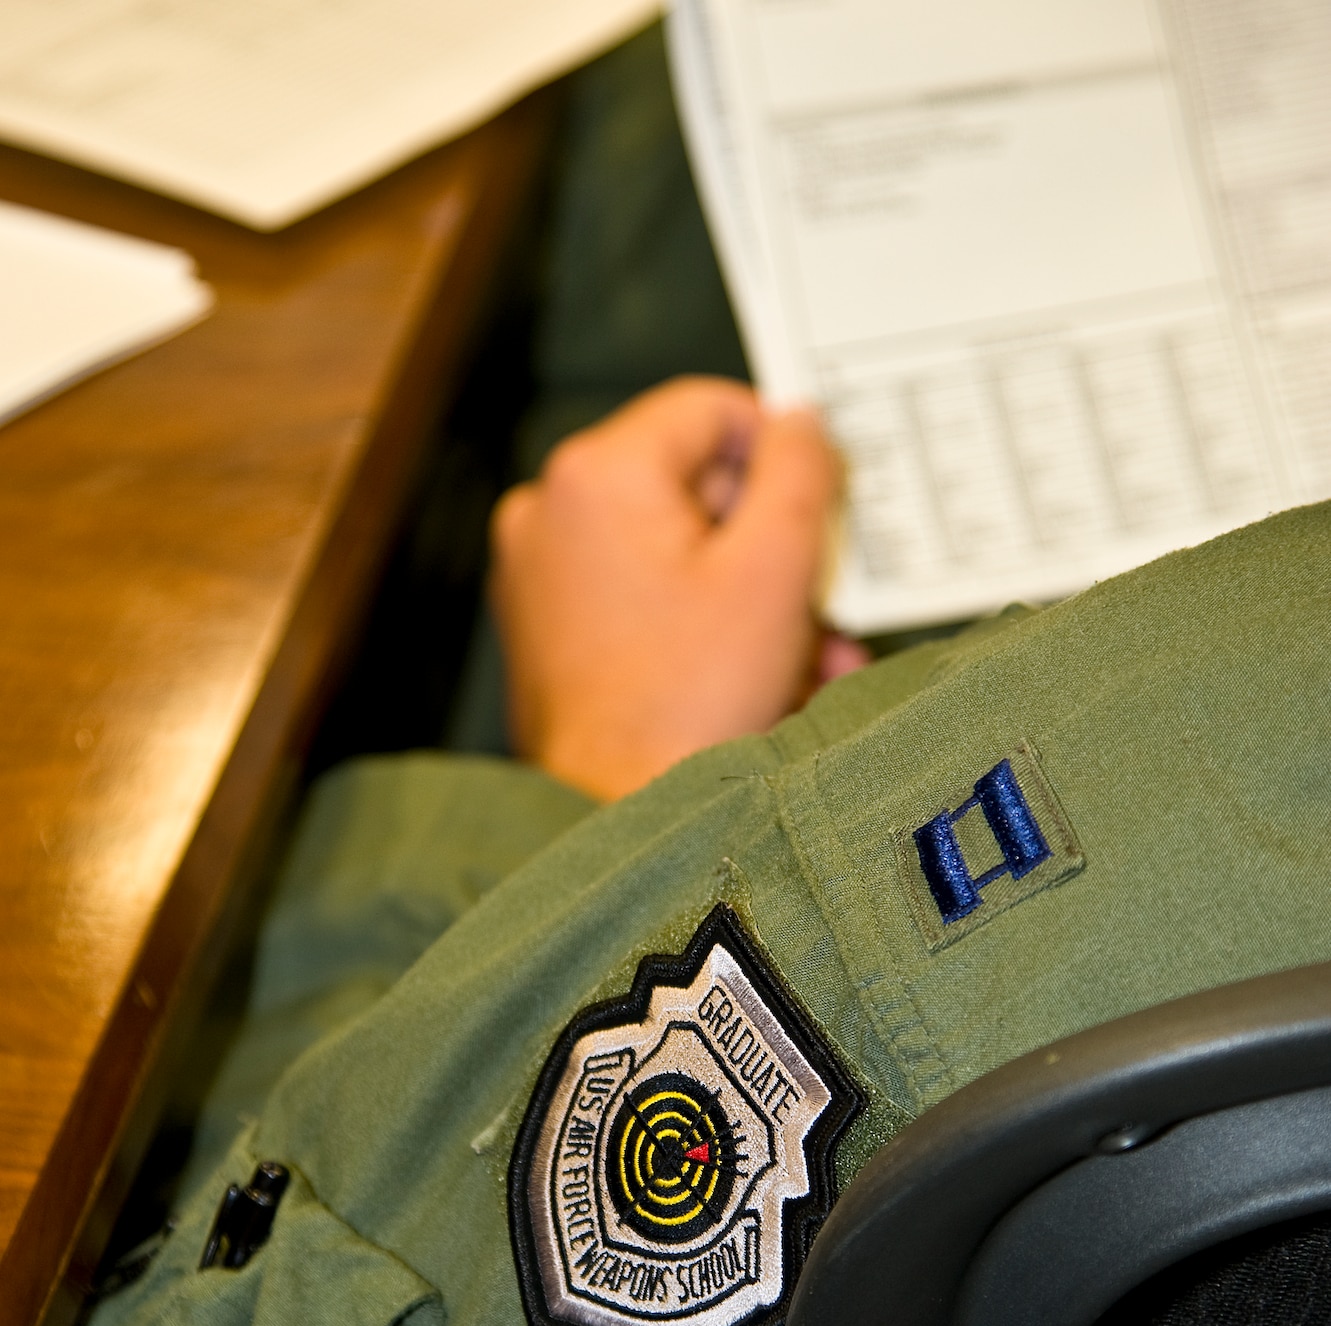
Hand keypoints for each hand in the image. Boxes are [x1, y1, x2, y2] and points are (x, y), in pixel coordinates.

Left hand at [490, 377, 850, 800]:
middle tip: (824, 610)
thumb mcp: (775, 568)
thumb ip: (799, 471)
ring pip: (675, 550)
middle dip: (772, 548)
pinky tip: (758, 683)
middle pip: (693, 485)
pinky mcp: (547, 631)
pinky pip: (643, 599)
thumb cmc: (688, 704)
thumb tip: (800, 420)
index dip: (781, 455)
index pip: (711, 410)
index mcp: (599, 473)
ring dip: (751, 598)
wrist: (612, 819)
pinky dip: (702, 627)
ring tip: (808, 664)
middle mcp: (550, 510)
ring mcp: (539, 574)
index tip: (821, 518)